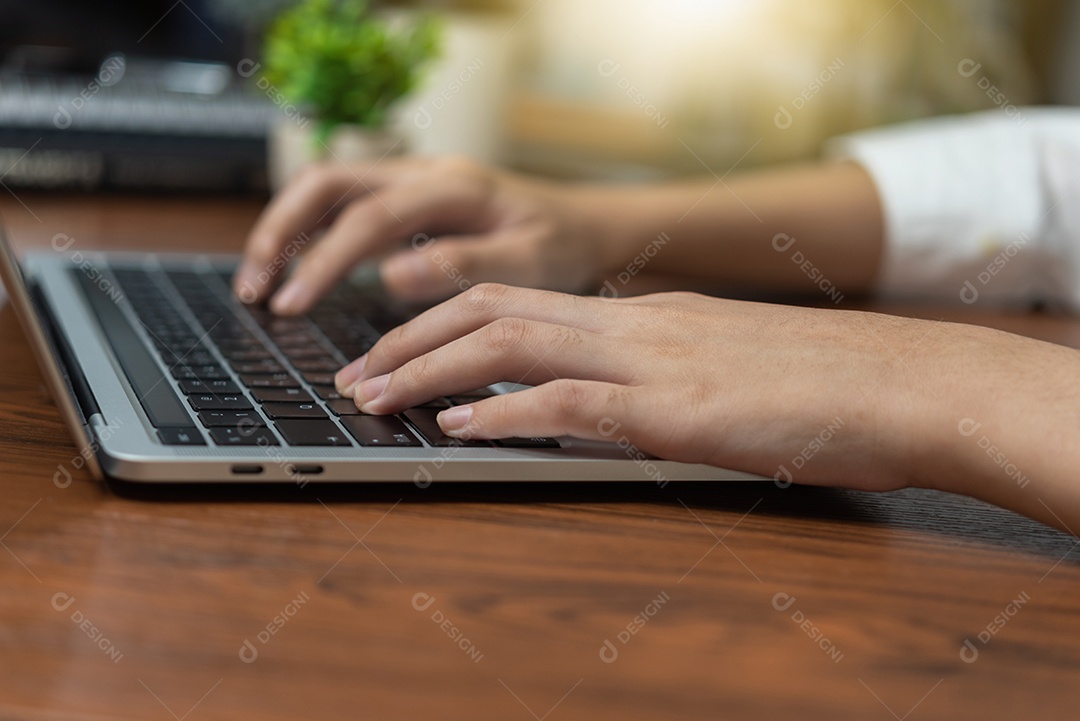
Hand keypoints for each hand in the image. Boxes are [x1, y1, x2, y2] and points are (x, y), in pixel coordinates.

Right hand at [233, 156, 606, 314]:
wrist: (585, 226)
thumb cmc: (562, 247)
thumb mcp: (531, 263)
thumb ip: (465, 266)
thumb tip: (392, 277)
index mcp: (452, 187)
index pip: (368, 216)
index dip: (323, 260)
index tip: (292, 304)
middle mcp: (423, 174)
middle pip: (327, 184)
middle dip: (280, 232)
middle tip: (254, 289)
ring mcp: (412, 183)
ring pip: (327, 191)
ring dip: (286, 231)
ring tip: (260, 285)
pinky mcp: (408, 202)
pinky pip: (344, 207)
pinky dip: (310, 236)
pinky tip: (296, 273)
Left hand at [332, 284, 957, 492]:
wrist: (908, 384)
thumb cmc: (825, 383)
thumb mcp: (722, 365)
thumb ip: (656, 374)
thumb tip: (596, 399)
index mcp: (644, 315)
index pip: (520, 300)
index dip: (444, 321)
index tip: (399, 351)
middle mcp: (636, 325)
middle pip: (494, 307)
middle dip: (412, 336)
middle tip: (359, 372)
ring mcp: (653, 362)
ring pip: (512, 343)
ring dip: (431, 369)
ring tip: (376, 395)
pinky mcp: (677, 410)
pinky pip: (568, 402)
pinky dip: (499, 411)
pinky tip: (455, 427)